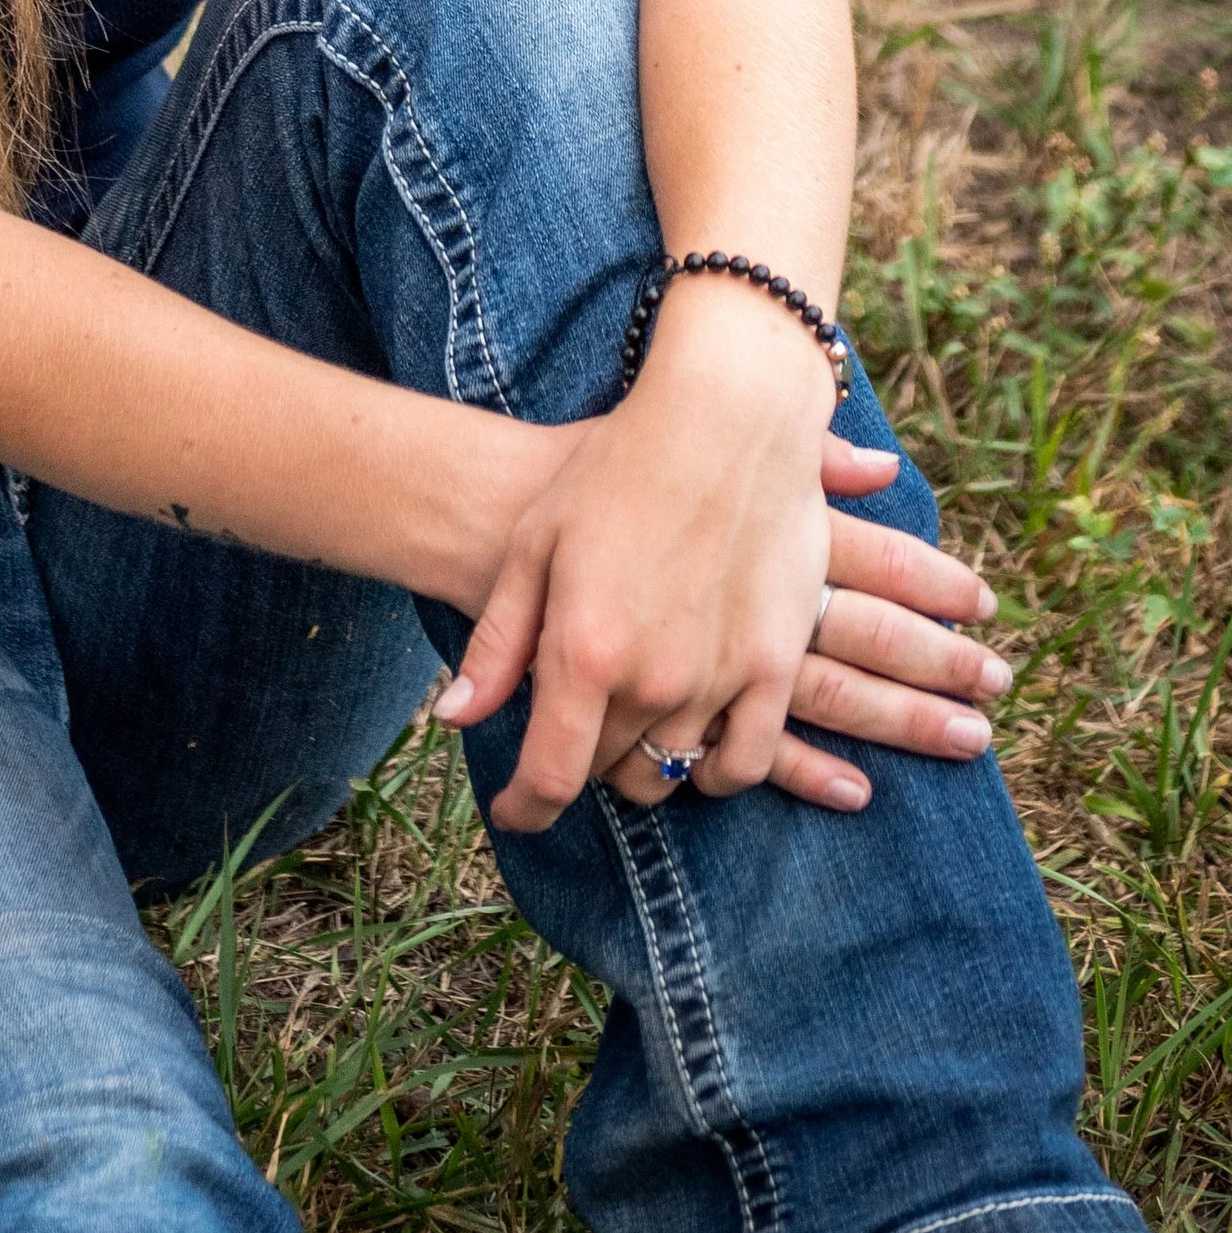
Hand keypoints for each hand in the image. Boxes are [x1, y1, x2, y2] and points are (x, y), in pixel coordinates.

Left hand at [433, 314, 999, 831]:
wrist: (727, 420)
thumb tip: (455, 721)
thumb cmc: (616, 469)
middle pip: (605, 774)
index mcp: (584, 650)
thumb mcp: (535, 543)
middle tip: (569, 728)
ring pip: (671, 774)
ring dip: (640, 764)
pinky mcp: (776, 667)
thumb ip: (498, 642)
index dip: (525, 808)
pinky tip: (694, 743)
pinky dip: (716, 770)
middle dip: (577, 763)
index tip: (513, 812)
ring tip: (625, 725)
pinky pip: (746, 762)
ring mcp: (721, 680)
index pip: (549, 777)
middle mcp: (653, 679)